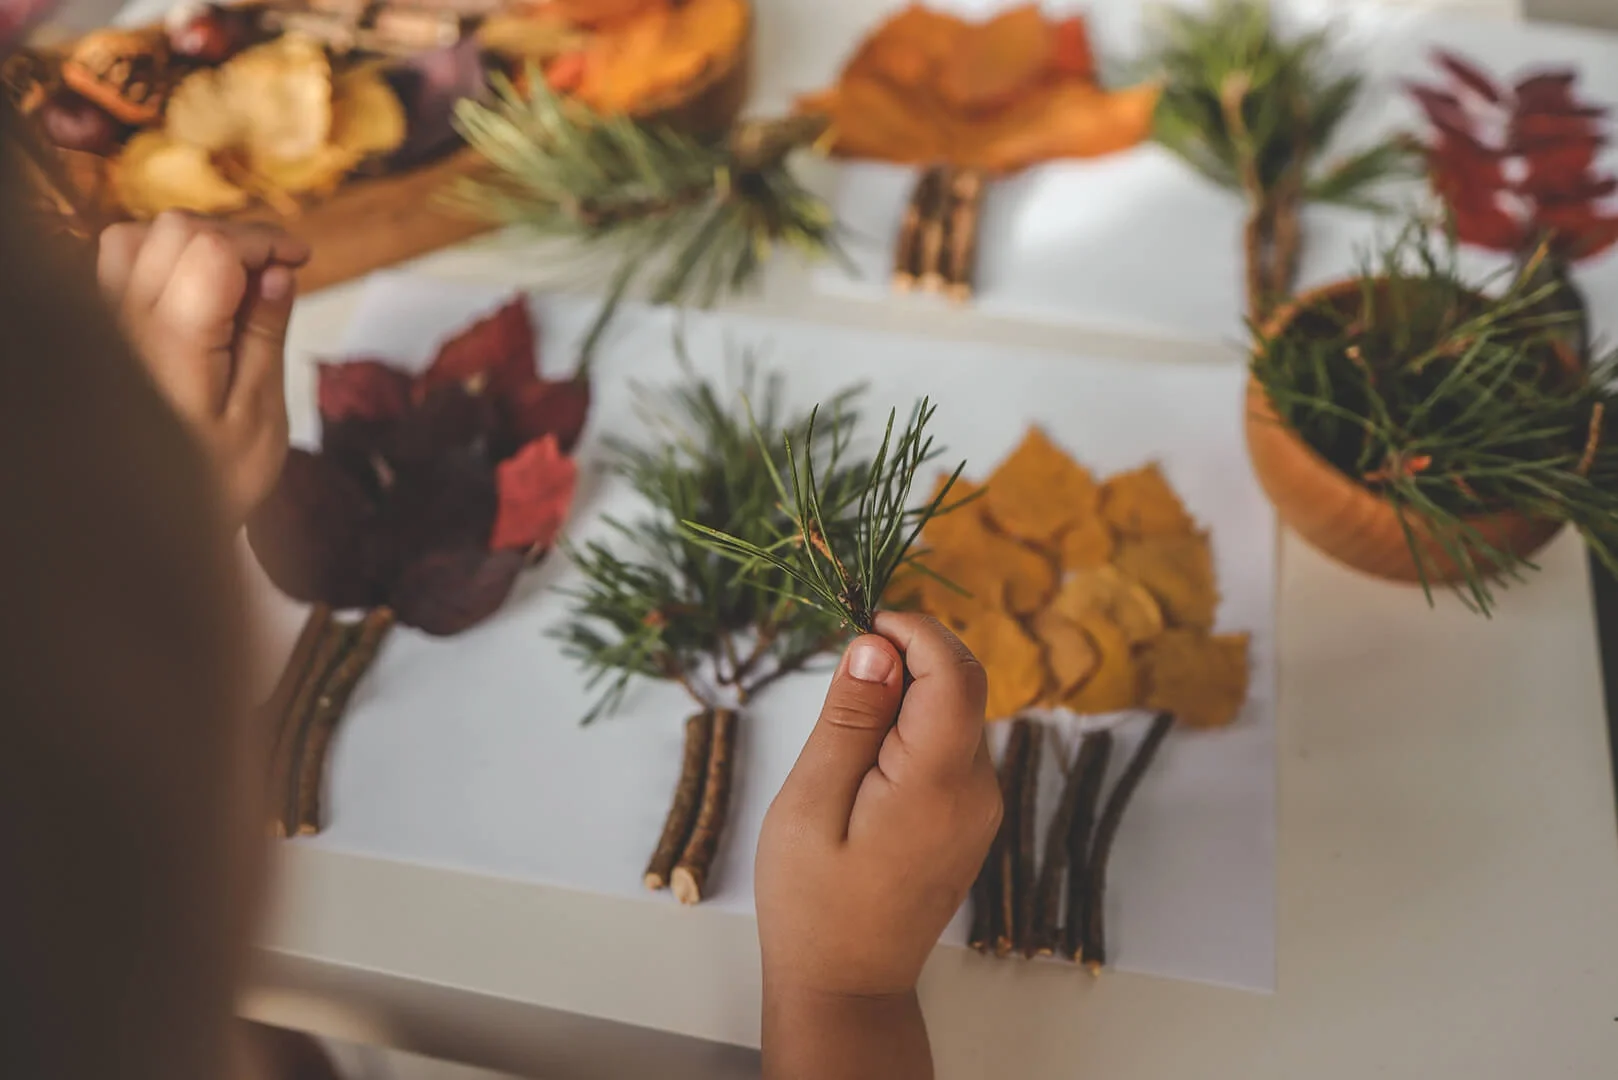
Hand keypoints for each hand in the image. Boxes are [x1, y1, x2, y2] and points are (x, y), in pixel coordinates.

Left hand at [98, 212, 308, 527]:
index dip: (263, 240)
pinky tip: (190, 294)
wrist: (144, 525)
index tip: (300, 257)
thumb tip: (278, 271)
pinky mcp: (95, 331)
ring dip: (190, 243)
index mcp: (174, 344)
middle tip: (274, 270)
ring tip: (230, 278)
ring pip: (135, 237)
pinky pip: (115, 267)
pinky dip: (157, 261)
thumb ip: (264, 334)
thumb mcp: (259, 415)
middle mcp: (126, 323)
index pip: (213, 247)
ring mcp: (103, 325)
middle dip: (234, 237)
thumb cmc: (212, 479)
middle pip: (176, 230)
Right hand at [756, 613, 1001, 1079]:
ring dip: (909, 694)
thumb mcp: (811, 802)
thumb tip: (877, 645)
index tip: (863, 624)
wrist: (847, 984)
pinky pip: (952, 747)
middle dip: (910, 657)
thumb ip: (849, 719)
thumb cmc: (814, 903)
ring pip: (957, 713)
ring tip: (846, 727)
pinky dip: (915, 728)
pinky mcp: (970, 817)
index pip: (956, 671)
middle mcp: (978, 789)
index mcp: (940, 782)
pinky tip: (867, 758)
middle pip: (962, 685)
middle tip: (845, 670)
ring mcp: (981, 806)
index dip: (915, 630)